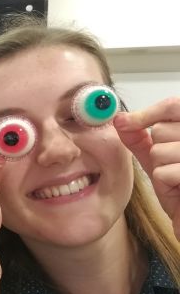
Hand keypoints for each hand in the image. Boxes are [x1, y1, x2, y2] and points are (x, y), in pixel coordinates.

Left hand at [115, 97, 179, 238]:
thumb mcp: (158, 159)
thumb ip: (140, 138)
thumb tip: (120, 119)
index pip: (174, 104)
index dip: (148, 112)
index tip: (125, 121)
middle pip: (161, 130)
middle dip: (157, 150)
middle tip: (173, 165)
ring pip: (159, 151)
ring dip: (160, 169)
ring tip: (177, 179)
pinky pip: (163, 172)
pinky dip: (164, 184)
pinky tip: (179, 189)